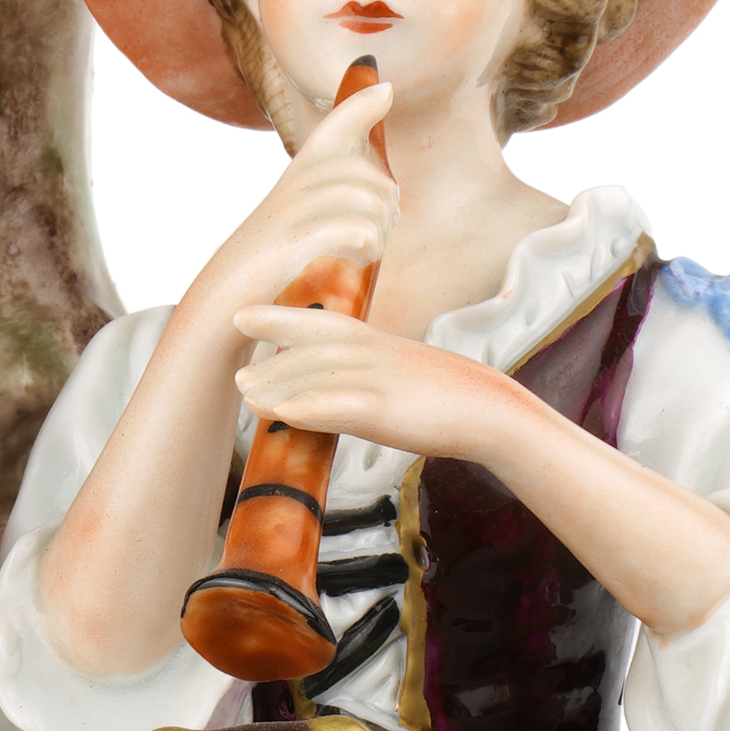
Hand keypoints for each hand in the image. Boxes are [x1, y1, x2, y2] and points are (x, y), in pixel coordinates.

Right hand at [190, 82, 396, 324]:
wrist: (220, 307)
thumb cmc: (266, 273)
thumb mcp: (297, 230)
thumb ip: (332, 208)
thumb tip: (385, 198)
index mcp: (293, 183)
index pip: (331, 132)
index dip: (359, 107)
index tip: (386, 91)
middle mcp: (289, 191)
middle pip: (360, 170)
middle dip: (385, 195)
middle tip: (386, 226)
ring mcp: (289, 219)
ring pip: (362, 199)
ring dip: (380, 223)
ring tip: (373, 247)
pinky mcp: (292, 249)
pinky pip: (349, 229)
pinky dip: (367, 241)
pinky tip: (364, 254)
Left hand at [233, 302, 515, 461]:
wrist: (494, 410)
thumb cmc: (448, 396)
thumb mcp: (403, 377)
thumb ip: (369, 378)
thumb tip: (340, 390)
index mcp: (378, 345)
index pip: (323, 324)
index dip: (281, 318)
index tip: (243, 316)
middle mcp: (375, 355)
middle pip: (314, 351)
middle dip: (272, 360)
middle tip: (235, 374)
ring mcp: (381, 380)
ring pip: (321, 376)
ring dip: (280, 384)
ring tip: (245, 393)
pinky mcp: (389, 410)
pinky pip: (344, 405)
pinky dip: (312, 408)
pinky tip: (282, 415)